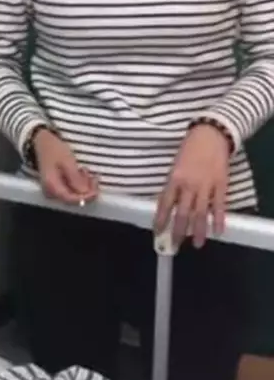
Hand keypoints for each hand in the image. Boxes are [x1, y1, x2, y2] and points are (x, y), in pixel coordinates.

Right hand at [34, 129, 98, 204]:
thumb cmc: (54, 150)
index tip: (96, 190)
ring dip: (84, 185)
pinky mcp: (56, 186)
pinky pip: (70, 190)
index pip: (71, 199)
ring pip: (73, 195)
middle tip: (94, 177)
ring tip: (86, 171)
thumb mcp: (67, 162)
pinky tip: (81, 173)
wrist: (43, 143)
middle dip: (86, 190)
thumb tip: (85, 193)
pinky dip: (79, 183)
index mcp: (52, 186)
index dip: (86, 197)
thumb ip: (76, 179)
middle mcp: (51, 192)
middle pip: (73, 199)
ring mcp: (53, 190)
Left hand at [154, 124, 229, 247]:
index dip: (160, 219)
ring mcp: (206, 186)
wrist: (211, 135)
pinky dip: (218, 220)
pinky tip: (218, 231)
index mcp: (174, 179)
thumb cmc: (189, 148)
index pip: (164, 204)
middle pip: (182, 213)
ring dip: (199, 231)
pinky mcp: (221, 185)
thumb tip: (168, 203)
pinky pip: (219, 206)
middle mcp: (189, 185)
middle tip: (175, 244)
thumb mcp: (174, 165)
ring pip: (201, 213)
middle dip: (179, 231)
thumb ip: (172, 184)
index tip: (157, 232)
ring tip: (197, 244)